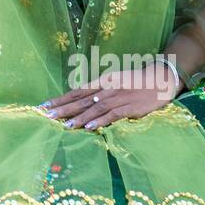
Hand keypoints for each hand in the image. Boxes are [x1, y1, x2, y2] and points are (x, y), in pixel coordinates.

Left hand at [37, 63, 179, 130]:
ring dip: (79, 117)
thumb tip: (81, 101)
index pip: (76, 91)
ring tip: (65, 125)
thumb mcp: (114, 82)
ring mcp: (118, 97)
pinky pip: (112, 115)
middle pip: (81, 100)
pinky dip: (100, 121)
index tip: (44, 106)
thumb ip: (99, 91)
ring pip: (94, 108)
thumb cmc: (136, 81)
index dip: (60, 99)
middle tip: (46, 116)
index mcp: (102, 81)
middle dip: (63, 108)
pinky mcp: (130, 107)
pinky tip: (89, 127)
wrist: (160, 78)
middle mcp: (107, 88)